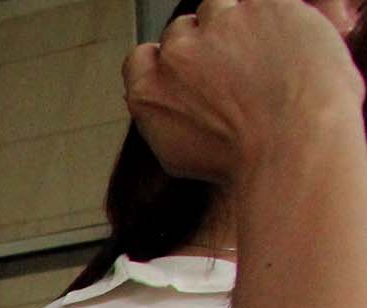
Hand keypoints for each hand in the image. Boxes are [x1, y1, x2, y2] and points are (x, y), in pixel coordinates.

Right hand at [124, 0, 362, 183]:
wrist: (296, 144)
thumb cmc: (245, 161)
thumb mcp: (180, 157)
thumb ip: (161, 120)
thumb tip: (163, 105)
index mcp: (149, 90)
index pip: (142, 58)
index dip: (169, 61)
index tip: (192, 70)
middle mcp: (177, 53)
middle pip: (185, 29)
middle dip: (207, 44)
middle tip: (240, 69)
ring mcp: (220, 25)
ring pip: (223, 8)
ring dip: (241, 26)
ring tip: (270, 60)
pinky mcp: (265, 7)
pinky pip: (266, 3)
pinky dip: (279, 21)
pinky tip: (292, 50)